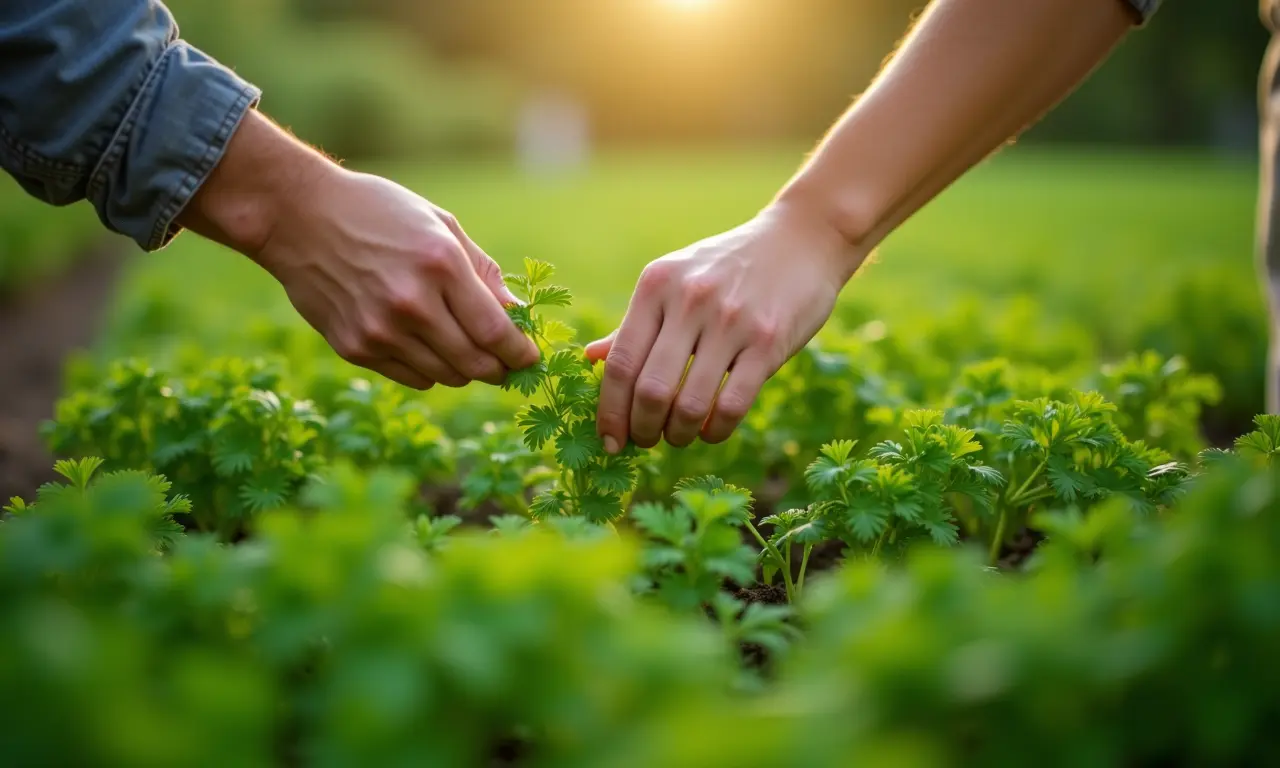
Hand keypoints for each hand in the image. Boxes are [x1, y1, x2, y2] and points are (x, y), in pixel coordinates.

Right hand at [256, 169, 539, 388]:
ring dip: (465, 370)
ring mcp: (380, 331)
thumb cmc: (379, 212)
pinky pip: (413, 377)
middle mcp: (411, 304)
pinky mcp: (355, 348)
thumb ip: (483, 272)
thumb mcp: (440, 225)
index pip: (495, 332)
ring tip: (466, 350)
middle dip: (500, 370)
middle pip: (475, 364)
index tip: (530, 357)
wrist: (297, 216)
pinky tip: (426, 345)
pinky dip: (430, 369)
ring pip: (446, 377)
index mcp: (440, 265)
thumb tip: (518, 313)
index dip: (520, 353)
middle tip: (507, 365)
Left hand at [586, 200, 862, 452]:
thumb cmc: (730, 266)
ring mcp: (731, 321)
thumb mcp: (675, 278)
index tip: (608, 439)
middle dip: (641, 430)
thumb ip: (637, 323)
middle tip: (645, 441)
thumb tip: (590, 359)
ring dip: (677, 435)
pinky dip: (715, 431)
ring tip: (678, 436)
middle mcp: (689, 300)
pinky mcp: (769, 341)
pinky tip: (711, 430)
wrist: (803, 238)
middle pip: (649, 390)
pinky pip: (731, 405)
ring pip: (688, 404)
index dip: (609, 411)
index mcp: (656, 285)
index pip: (620, 362)